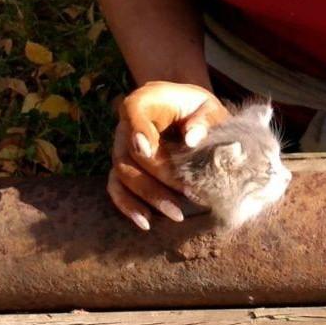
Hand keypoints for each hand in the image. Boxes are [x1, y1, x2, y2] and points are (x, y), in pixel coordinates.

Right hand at [108, 81, 228, 229]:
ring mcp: (121, 148)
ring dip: (148, 196)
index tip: (147, 150)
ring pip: (122, 174)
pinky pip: (116, 187)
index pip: (133, 111)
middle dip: (158, 177)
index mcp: (145, 101)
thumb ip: (205, 119)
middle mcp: (126, 125)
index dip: (137, 131)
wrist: (189, 113)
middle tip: (188, 194)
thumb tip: (192, 139)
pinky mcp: (123, 168)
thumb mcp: (209, 108)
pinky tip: (146, 223)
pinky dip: (128, 206)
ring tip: (177, 214)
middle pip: (130, 153)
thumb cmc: (199, 109)